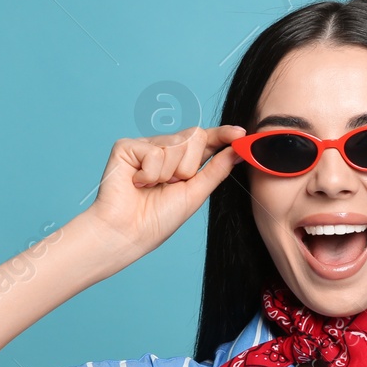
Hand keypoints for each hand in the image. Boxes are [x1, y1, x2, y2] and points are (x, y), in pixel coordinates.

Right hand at [81, 124, 244, 257]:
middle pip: (195, 136)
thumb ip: (216, 169)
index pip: (206, 141)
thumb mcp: (195, 194)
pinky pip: (153, 152)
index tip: (240, 133)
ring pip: (176, 143)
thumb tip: (239, 150)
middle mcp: (164, 149)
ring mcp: (146, 146)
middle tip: (171, 185)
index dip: (223, 135)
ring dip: (168, 174)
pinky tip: (136, 184)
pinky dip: (149, 175)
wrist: (128, 233)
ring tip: (150, 187)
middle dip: (189, 166)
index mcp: (182, 161)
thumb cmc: (158, 219)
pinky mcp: (127, 147)